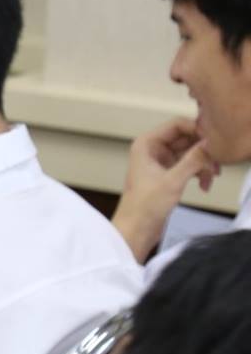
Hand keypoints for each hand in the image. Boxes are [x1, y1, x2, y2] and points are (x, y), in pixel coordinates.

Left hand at [111, 116, 217, 261]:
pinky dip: (199, 173)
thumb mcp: (173, 180)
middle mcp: (153, 148)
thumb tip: (210, 143)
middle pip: (186, 138)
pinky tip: (204, 186)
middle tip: (216, 165)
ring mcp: (161, 161)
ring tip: (210, 179)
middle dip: (203, 150)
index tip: (214, 143)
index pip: (177, 124)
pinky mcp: (168, 173)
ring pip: (190, 153)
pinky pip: (189, 165)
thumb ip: (193, 160)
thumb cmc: (145, 205)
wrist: (137, 228)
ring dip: (203, 164)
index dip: (197, 130)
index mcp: (147, 144)